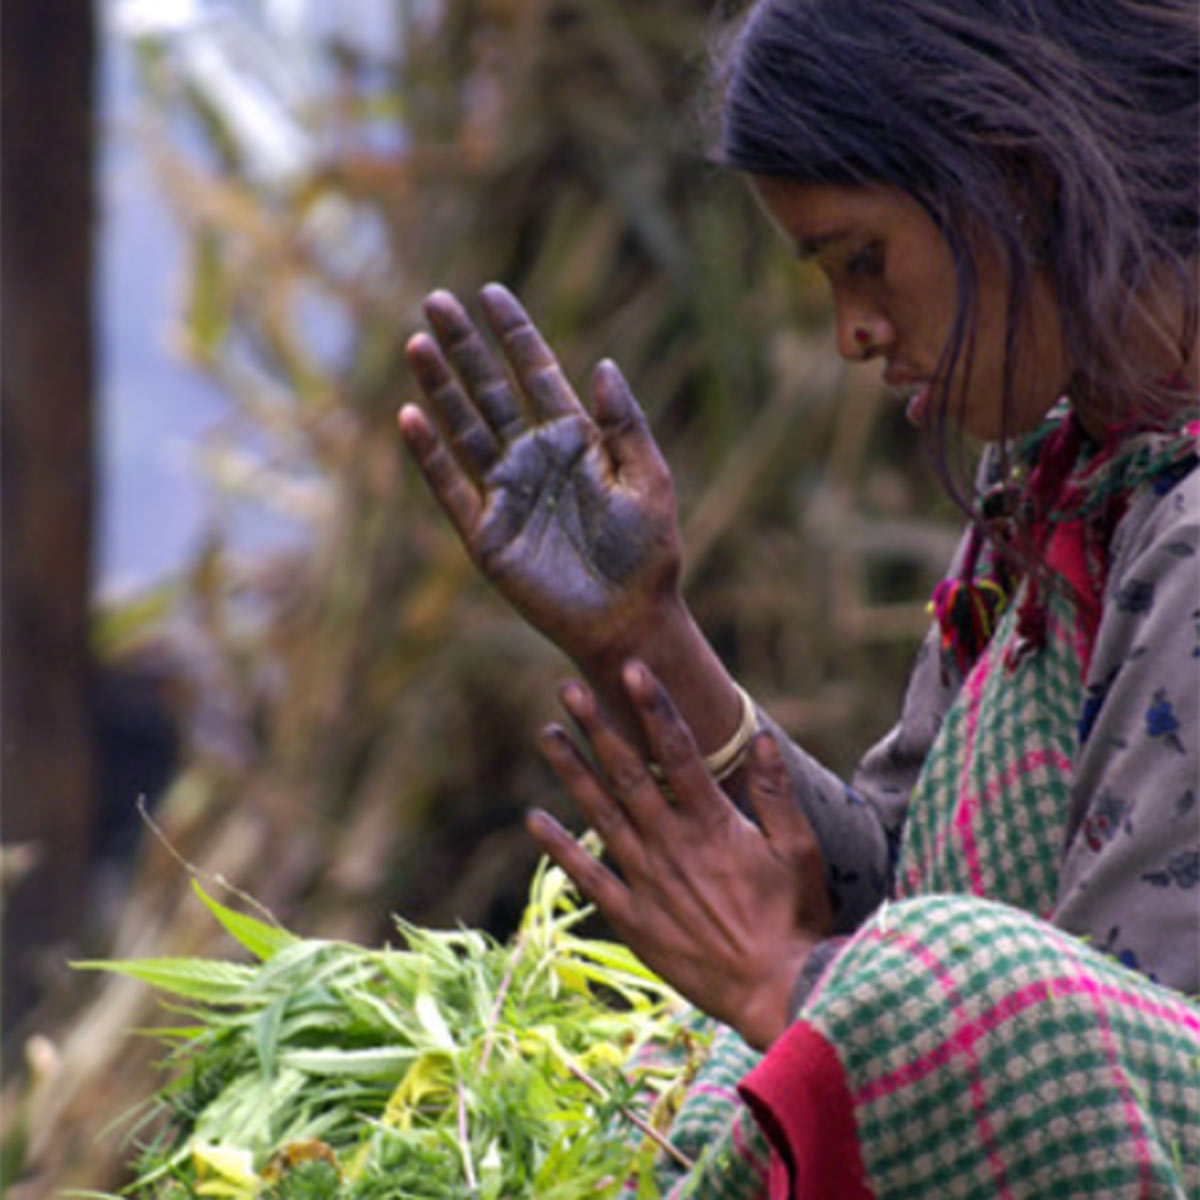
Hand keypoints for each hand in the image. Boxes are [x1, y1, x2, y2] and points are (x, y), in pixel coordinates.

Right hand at [400, 285, 682, 666]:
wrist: (629, 619)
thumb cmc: (648, 553)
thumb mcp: (649, 480)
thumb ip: (625, 423)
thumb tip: (603, 363)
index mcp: (575, 440)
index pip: (536, 374)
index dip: (514, 334)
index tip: (491, 293)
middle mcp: (534, 459)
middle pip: (489, 391)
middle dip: (464, 347)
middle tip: (436, 300)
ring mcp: (506, 493)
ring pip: (464, 428)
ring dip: (440, 388)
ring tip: (416, 342)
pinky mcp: (486, 533)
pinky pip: (451, 486)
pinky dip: (430, 453)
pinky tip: (411, 415)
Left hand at [527, 661, 833, 1051]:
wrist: (778, 993)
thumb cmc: (795, 919)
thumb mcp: (800, 850)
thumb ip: (776, 792)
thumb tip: (758, 737)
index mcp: (713, 824)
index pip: (677, 751)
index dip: (653, 706)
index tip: (632, 669)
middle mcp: (672, 845)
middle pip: (627, 774)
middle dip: (598, 727)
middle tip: (569, 688)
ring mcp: (648, 881)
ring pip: (601, 815)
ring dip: (573, 772)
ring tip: (548, 734)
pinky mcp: (633, 919)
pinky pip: (589, 877)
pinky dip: (560, 848)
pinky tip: (535, 819)